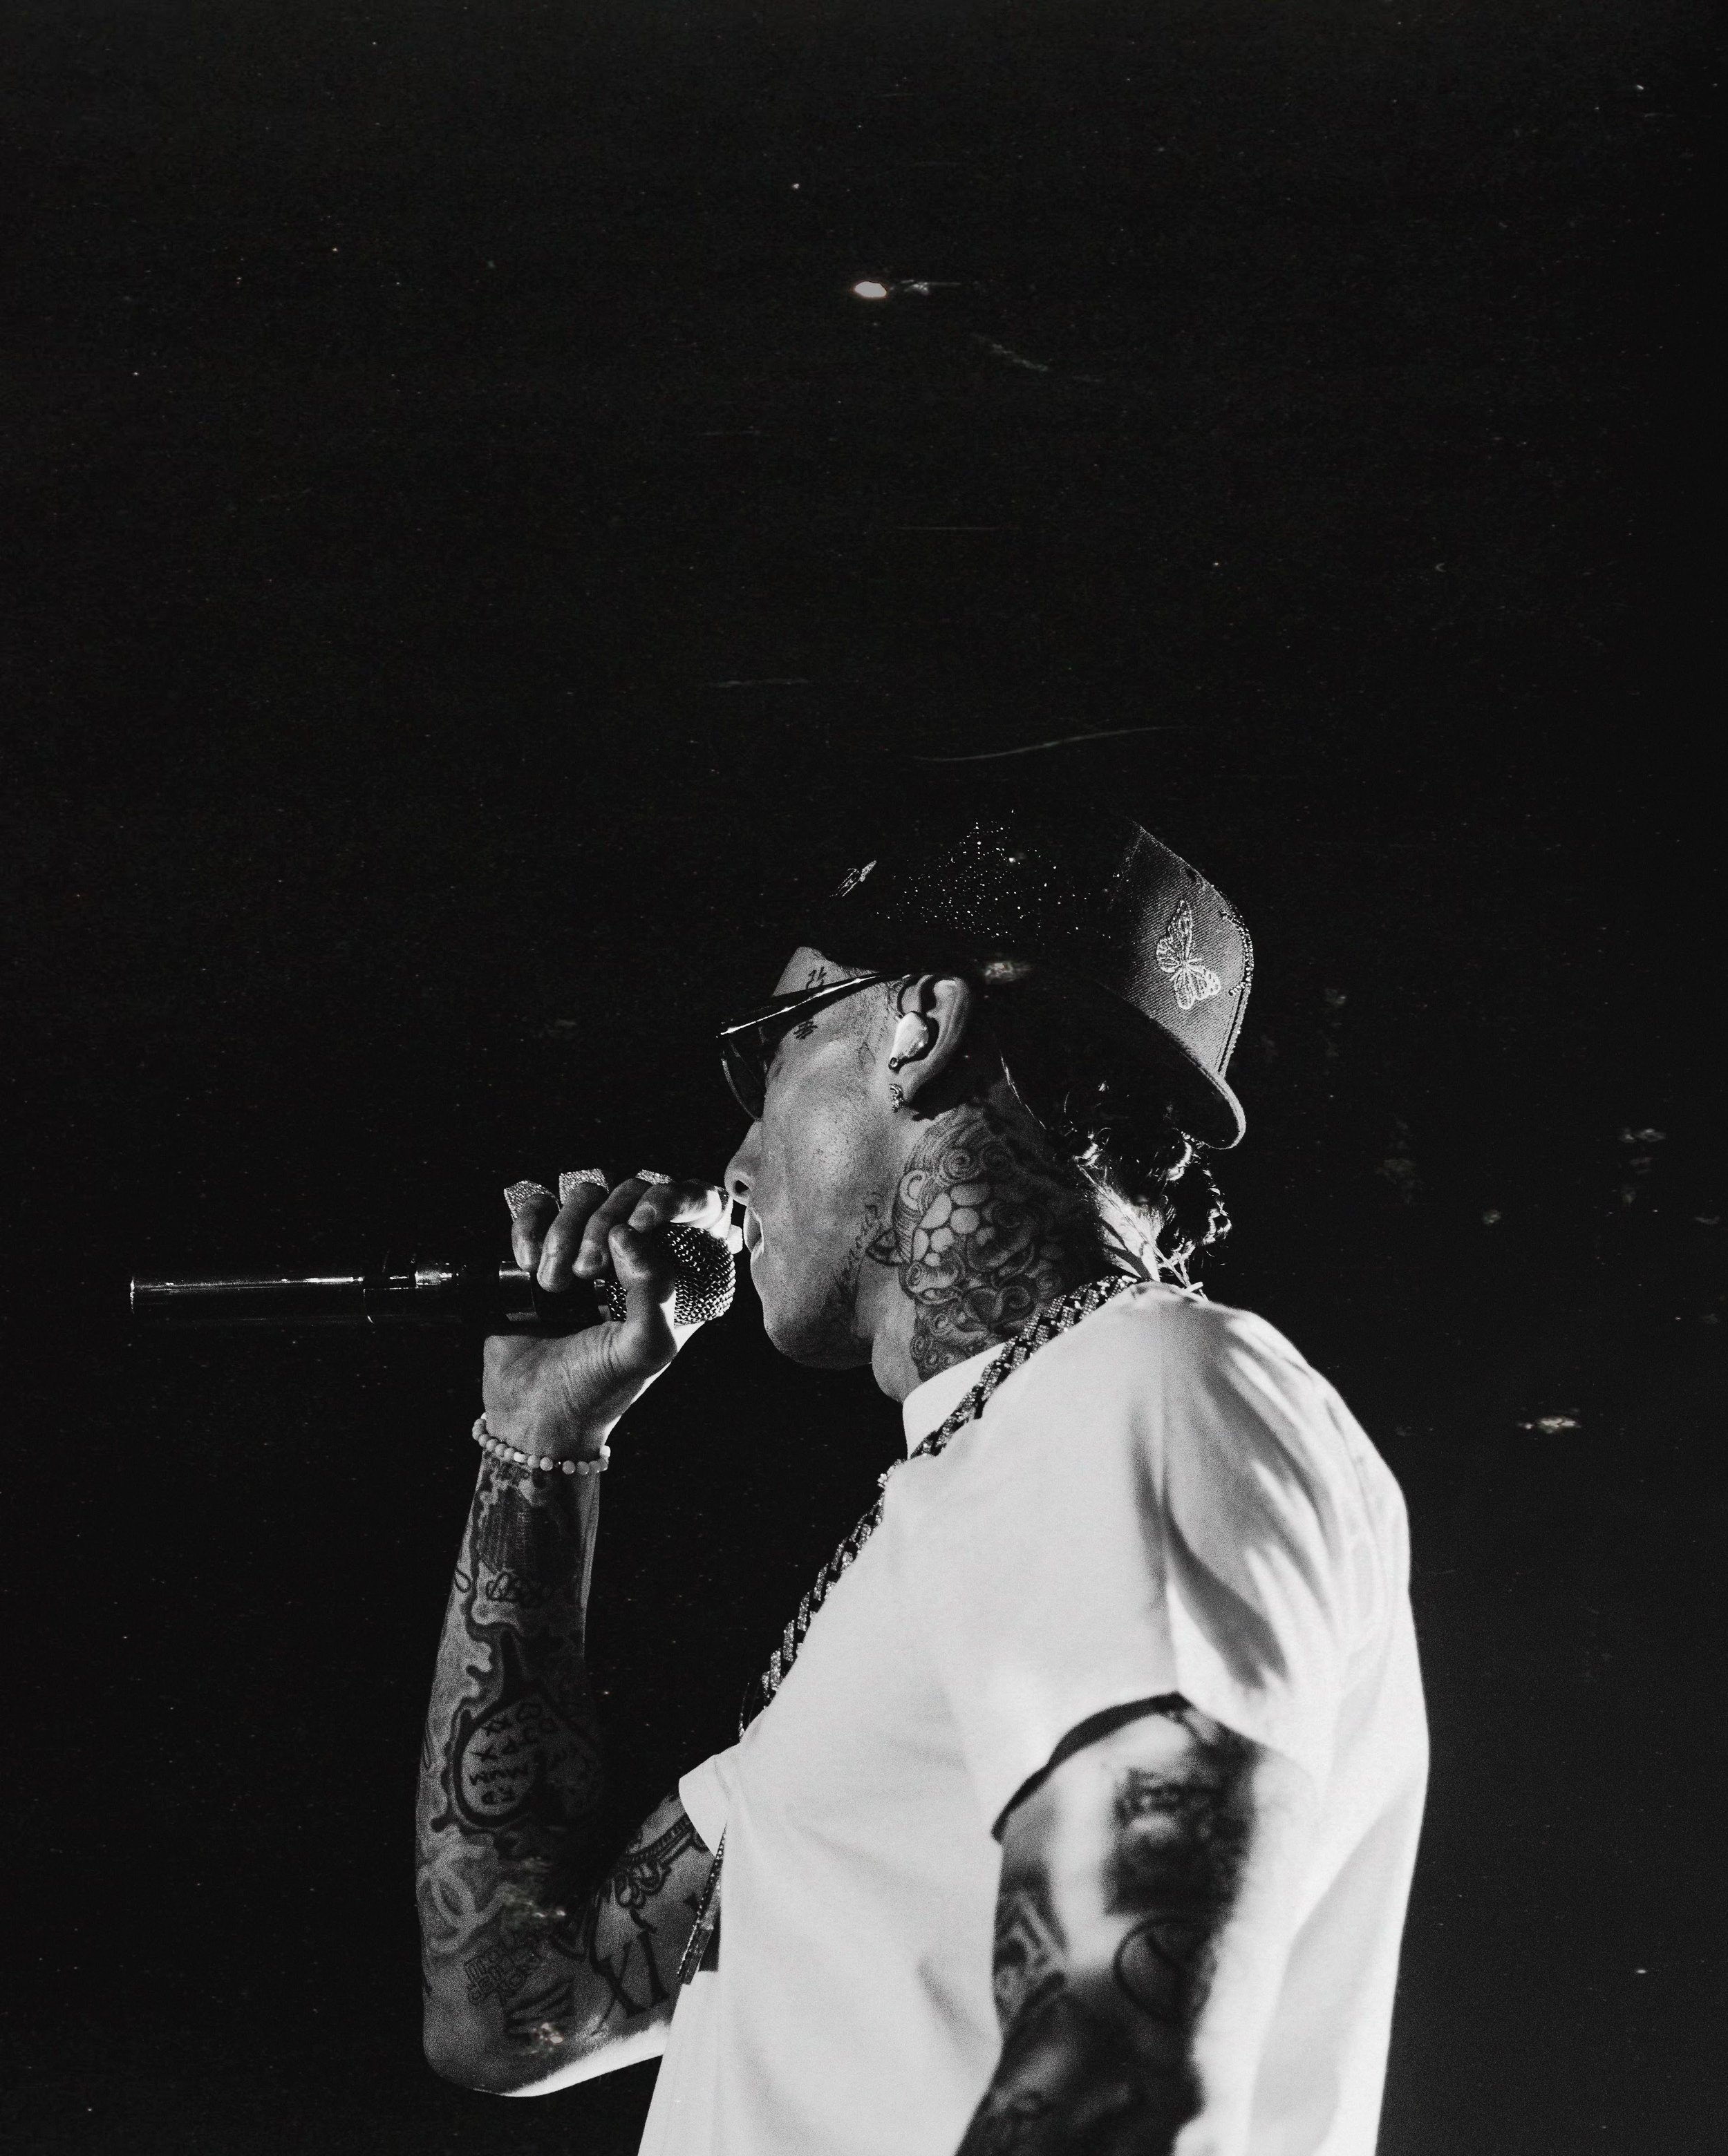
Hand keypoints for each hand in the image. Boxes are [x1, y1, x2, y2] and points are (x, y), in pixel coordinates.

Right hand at [482, 1172, 731, 1461]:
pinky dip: (530, 1227)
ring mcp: (586, 1244)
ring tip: (554, 1286)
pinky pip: (538, 1204)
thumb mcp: (647, 1348)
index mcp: (679, 1272)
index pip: (699, 1204)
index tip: (643, 1221)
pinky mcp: (542, 1245)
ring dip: (563, 1233)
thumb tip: (628, 1232)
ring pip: (584, 1192)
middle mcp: (637, 1251)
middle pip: (634, 1188)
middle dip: (606, 1222)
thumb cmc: (600, 1387)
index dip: (676, 1197)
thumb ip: (656, 1289)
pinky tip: (528, 1266)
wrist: (533, 1411)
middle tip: (587, 1273)